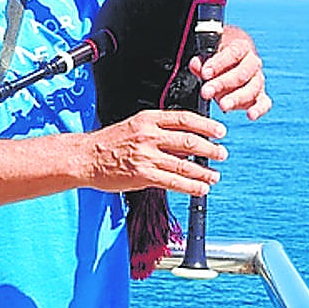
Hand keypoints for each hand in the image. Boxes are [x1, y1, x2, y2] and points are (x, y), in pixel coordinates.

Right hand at [84, 109, 226, 196]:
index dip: (206, 125)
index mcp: (148, 119)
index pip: (184, 119)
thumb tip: (187, 140)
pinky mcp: (143, 175)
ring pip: (184, 164)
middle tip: (222, 153)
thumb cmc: (110, 142)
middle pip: (189, 141)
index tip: (220, 131)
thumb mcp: (135, 125)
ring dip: (204, 171)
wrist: (86, 157)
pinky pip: (174, 182)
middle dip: (210, 149)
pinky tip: (201, 189)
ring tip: (214, 175)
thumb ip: (160, 130)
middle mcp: (149, 135)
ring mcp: (146, 156)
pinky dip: (191, 187)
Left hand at [189, 25, 271, 119]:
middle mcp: (253, 62)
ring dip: (237, 98)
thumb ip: (201, 61)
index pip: (233, 53)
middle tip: (206, 92)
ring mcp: (258, 80)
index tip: (205, 74)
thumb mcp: (207, 56)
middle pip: (242, 73)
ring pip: (252, 89)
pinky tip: (250, 115)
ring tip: (223, 105)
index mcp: (242, 47)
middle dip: (222, 83)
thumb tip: (195, 64)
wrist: (230, 64)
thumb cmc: (217, 59)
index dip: (219, 63)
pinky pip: (264, 103)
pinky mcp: (260, 96)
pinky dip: (259, 109)